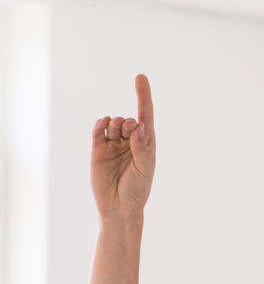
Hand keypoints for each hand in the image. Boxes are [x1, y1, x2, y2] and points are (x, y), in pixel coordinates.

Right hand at [90, 73, 155, 217]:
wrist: (118, 207)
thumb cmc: (137, 188)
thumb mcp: (145, 168)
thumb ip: (142, 148)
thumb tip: (140, 126)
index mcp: (146, 143)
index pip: (145, 114)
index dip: (143, 95)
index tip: (140, 77)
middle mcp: (130, 141)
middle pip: (129, 120)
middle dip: (129, 121)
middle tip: (130, 129)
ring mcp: (113, 144)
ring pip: (113, 124)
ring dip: (116, 122)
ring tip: (117, 130)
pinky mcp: (98, 150)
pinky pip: (99, 131)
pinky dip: (101, 124)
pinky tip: (103, 122)